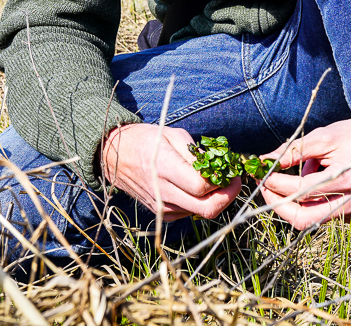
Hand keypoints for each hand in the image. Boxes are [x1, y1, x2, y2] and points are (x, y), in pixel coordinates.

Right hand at [100, 123, 240, 220]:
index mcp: (165, 168)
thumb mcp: (174, 135)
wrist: (116, 156)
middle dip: (228, 197)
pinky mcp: (162, 214)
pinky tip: (197, 188)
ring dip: (215, 199)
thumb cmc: (148, 140)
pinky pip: (190, 213)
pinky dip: (200, 203)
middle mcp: (164, 192)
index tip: (232, 172)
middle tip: (234, 182)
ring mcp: (162, 207)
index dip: (223, 182)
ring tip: (216, 181)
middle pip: (207, 209)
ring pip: (200, 213)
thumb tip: (221, 170)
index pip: (202, 187)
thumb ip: (198, 155)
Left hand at [258, 113, 350, 229]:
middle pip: (303, 219)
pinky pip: (319, 216)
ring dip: (290, 203)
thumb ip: (295, 150)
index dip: (276, 184)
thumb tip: (267, 160)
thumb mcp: (325, 135)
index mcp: (348, 179)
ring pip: (310, 220)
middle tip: (264, 186)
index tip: (261, 172)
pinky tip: (304, 183)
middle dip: (277, 204)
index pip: (301, 191)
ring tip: (286, 178)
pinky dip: (304, 203)